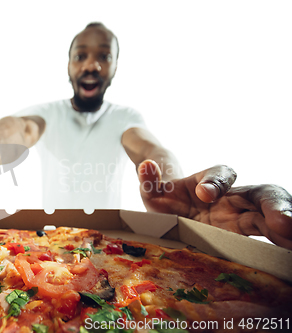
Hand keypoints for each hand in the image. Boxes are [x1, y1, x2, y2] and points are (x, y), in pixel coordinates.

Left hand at [138, 160, 291, 248]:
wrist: (173, 213)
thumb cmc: (166, 198)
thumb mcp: (153, 191)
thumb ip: (150, 180)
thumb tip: (145, 166)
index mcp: (209, 181)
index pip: (221, 173)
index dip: (216, 181)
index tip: (204, 194)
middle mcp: (232, 197)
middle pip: (262, 193)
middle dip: (274, 206)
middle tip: (283, 223)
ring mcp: (243, 217)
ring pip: (273, 215)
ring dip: (286, 225)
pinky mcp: (244, 236)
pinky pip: (268, 237)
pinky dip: (283, 243)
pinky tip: (289, 254)